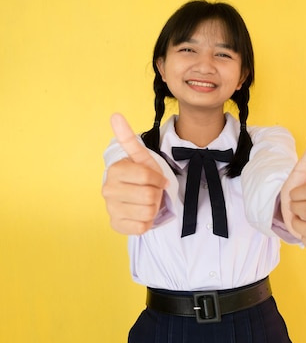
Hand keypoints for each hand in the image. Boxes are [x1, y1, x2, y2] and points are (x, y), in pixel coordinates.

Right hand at [102, 113, 167, 234]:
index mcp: (115, 170)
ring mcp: (110, 209)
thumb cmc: (141, 176)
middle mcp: (108, 190)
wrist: (137, 197)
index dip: (159, 179)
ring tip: (146, 202)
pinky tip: (141, 214)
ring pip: (148, 212)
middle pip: (150, 196)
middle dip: (156, 194)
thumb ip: (128, 137)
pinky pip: (142, 227)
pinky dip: (147, 222)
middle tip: (151, 191)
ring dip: (153, 208)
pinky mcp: (116, 225)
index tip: (157, 179)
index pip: (148, 177)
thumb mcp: (141, 157)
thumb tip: (115, 115)